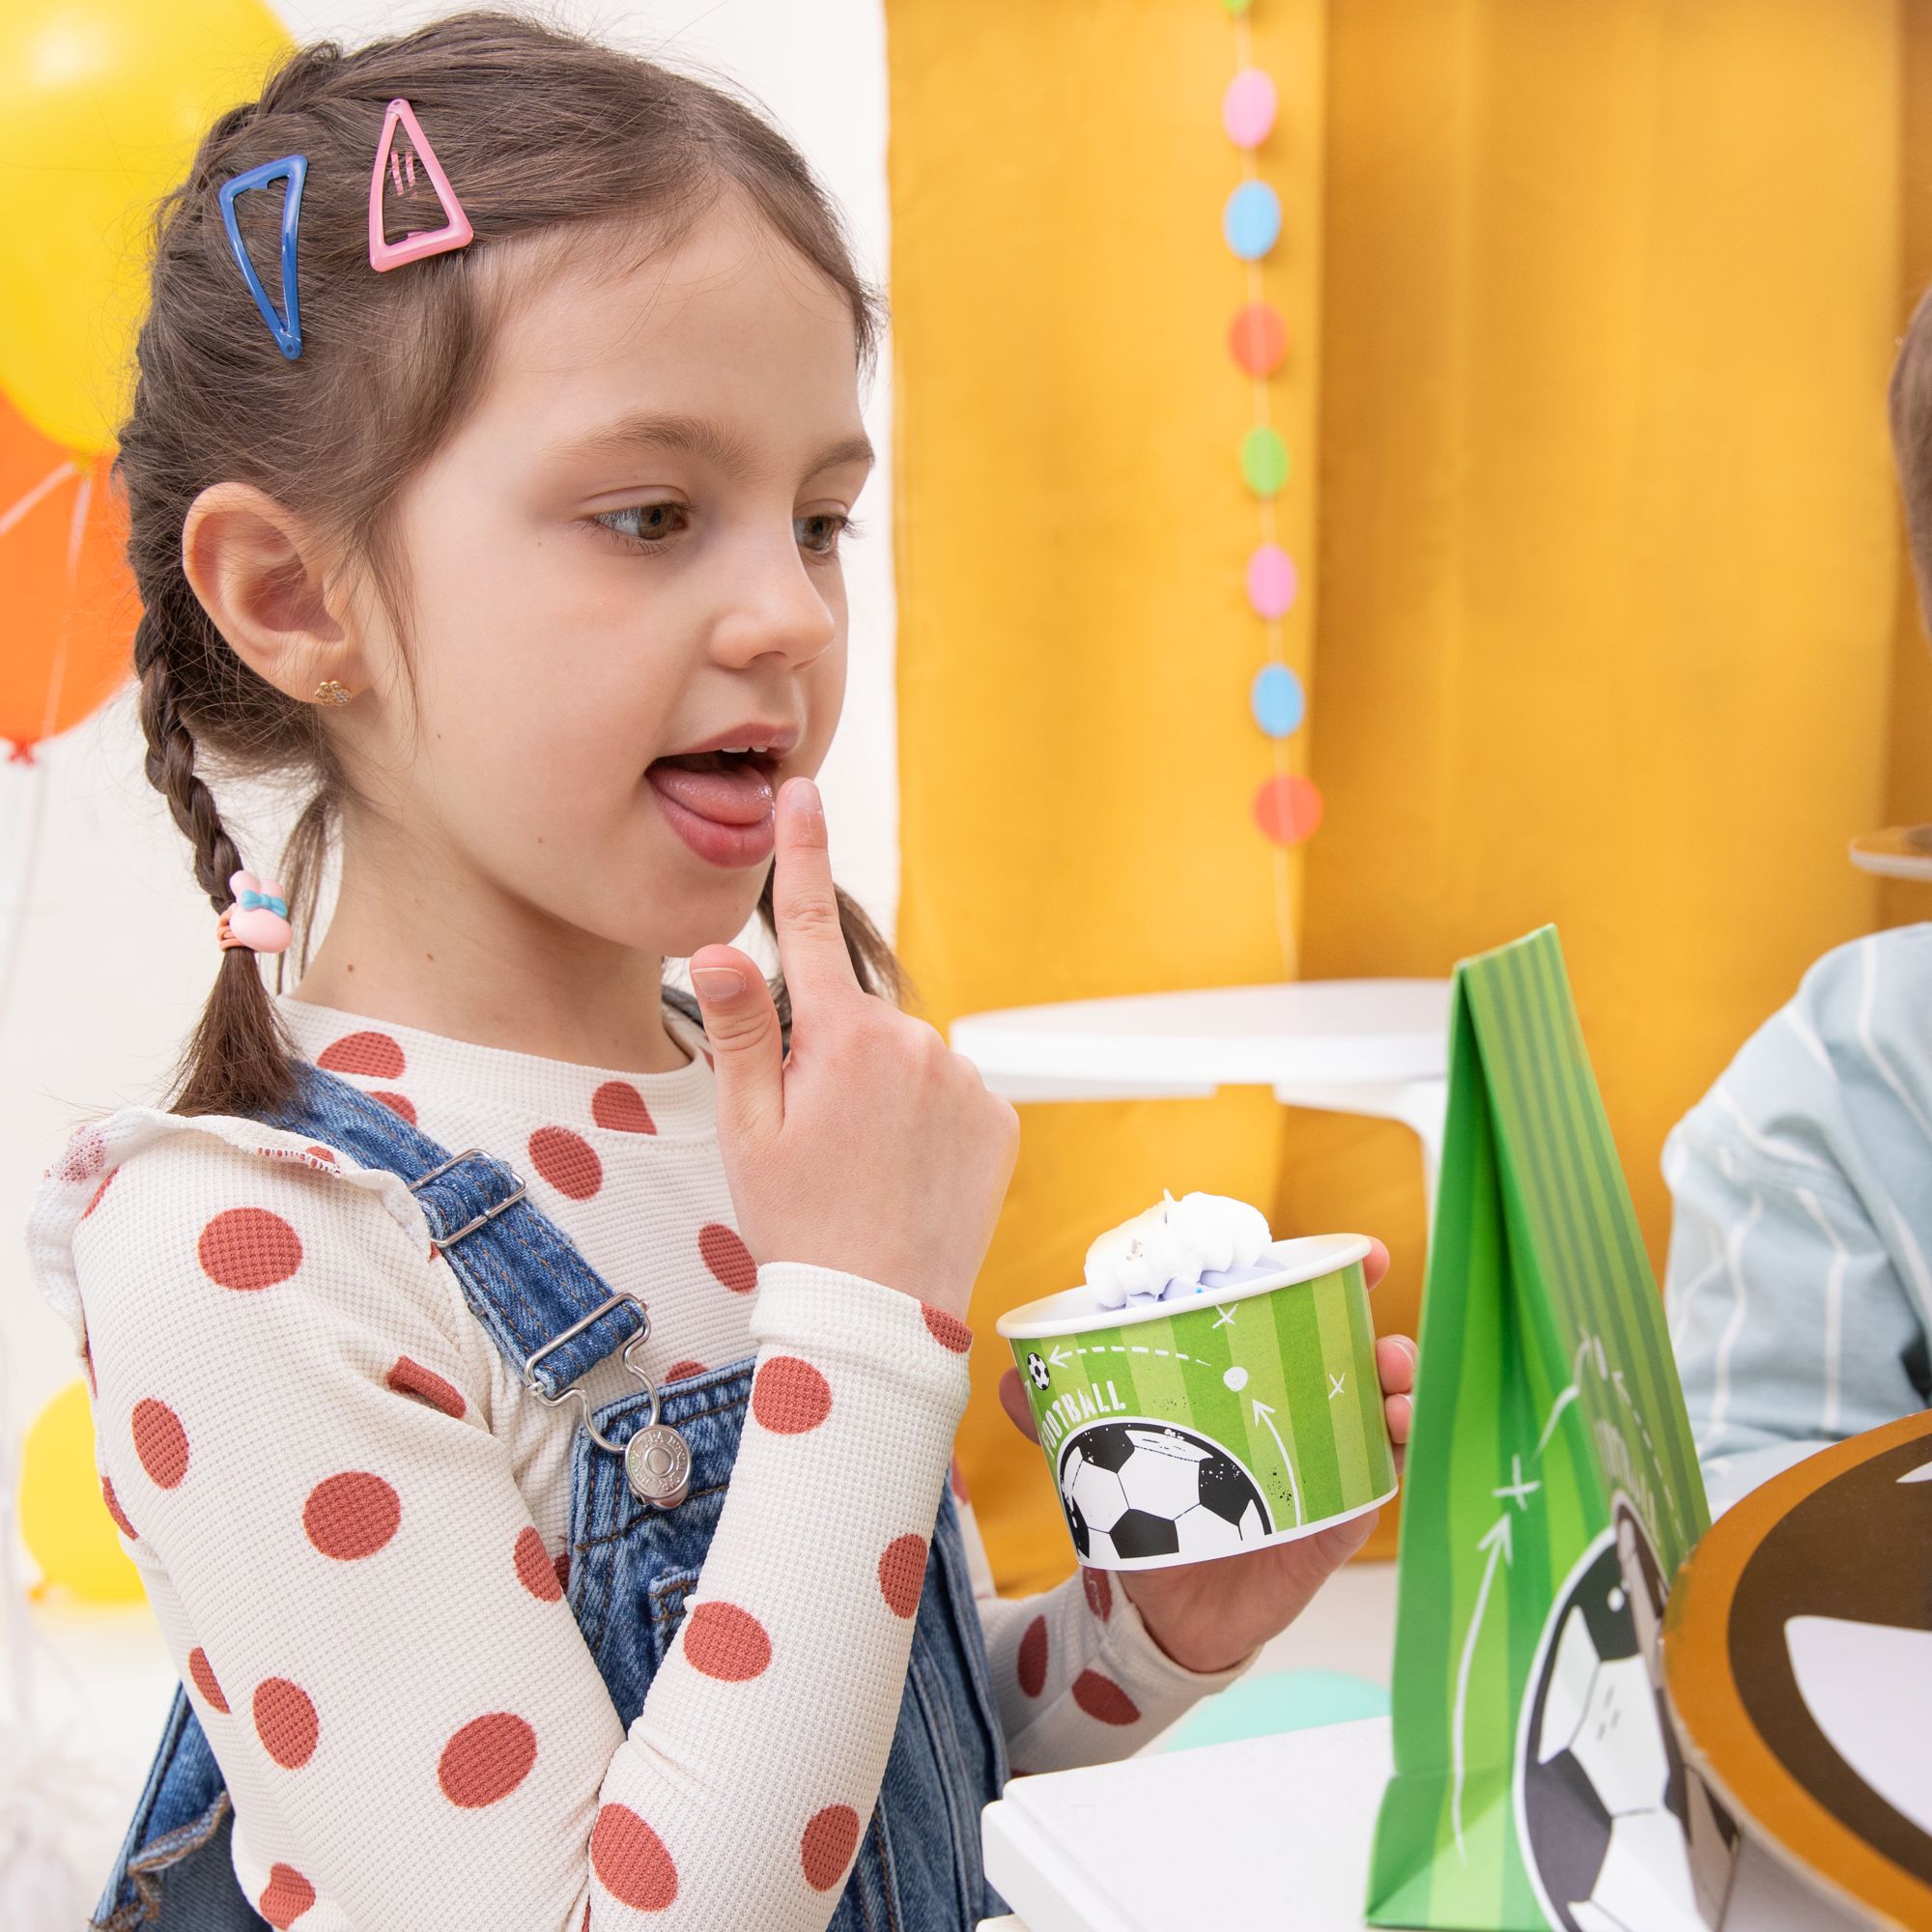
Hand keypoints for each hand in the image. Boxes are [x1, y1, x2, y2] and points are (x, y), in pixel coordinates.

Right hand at [689, 777, 1020, 1322]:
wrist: (879, 1316)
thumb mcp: (747, 1130)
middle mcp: (915, 1042)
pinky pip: (950, 1095)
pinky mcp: (999, 1118)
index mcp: (843, 1037)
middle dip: (832, 1055)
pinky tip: (906, 1173)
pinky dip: (927, 1120)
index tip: (802, 789)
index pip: (812, 927)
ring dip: (883, 1093)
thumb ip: (740, 1029)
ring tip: (864, 1169)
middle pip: (858, 1018)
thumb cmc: (797, 1224)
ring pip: (906, 1060)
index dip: (803, 853)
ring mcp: (965, 1080)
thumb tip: (715, 948)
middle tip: (816, 1139)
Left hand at [997, 1238, 1416, 1673]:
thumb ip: (1056, 1416)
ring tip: (1391, 1365)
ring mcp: (1323, 1450)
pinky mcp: (1343, 1505)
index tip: (1347, 1247)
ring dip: (1394, 1367)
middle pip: (1340, 1335)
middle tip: (1368, 1282)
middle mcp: (1289, 1399)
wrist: (1170, 1611)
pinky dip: (1400, 1439)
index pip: (1279, 1304)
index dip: (1315, 1268)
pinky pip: (1384, 1465)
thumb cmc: (1146, 1513)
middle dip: (1362, 1302)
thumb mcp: (1101, 1457)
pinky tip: (1398, 1424)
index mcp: (1236, 1372)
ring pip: (1374, 1393)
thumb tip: (1002, 1378)